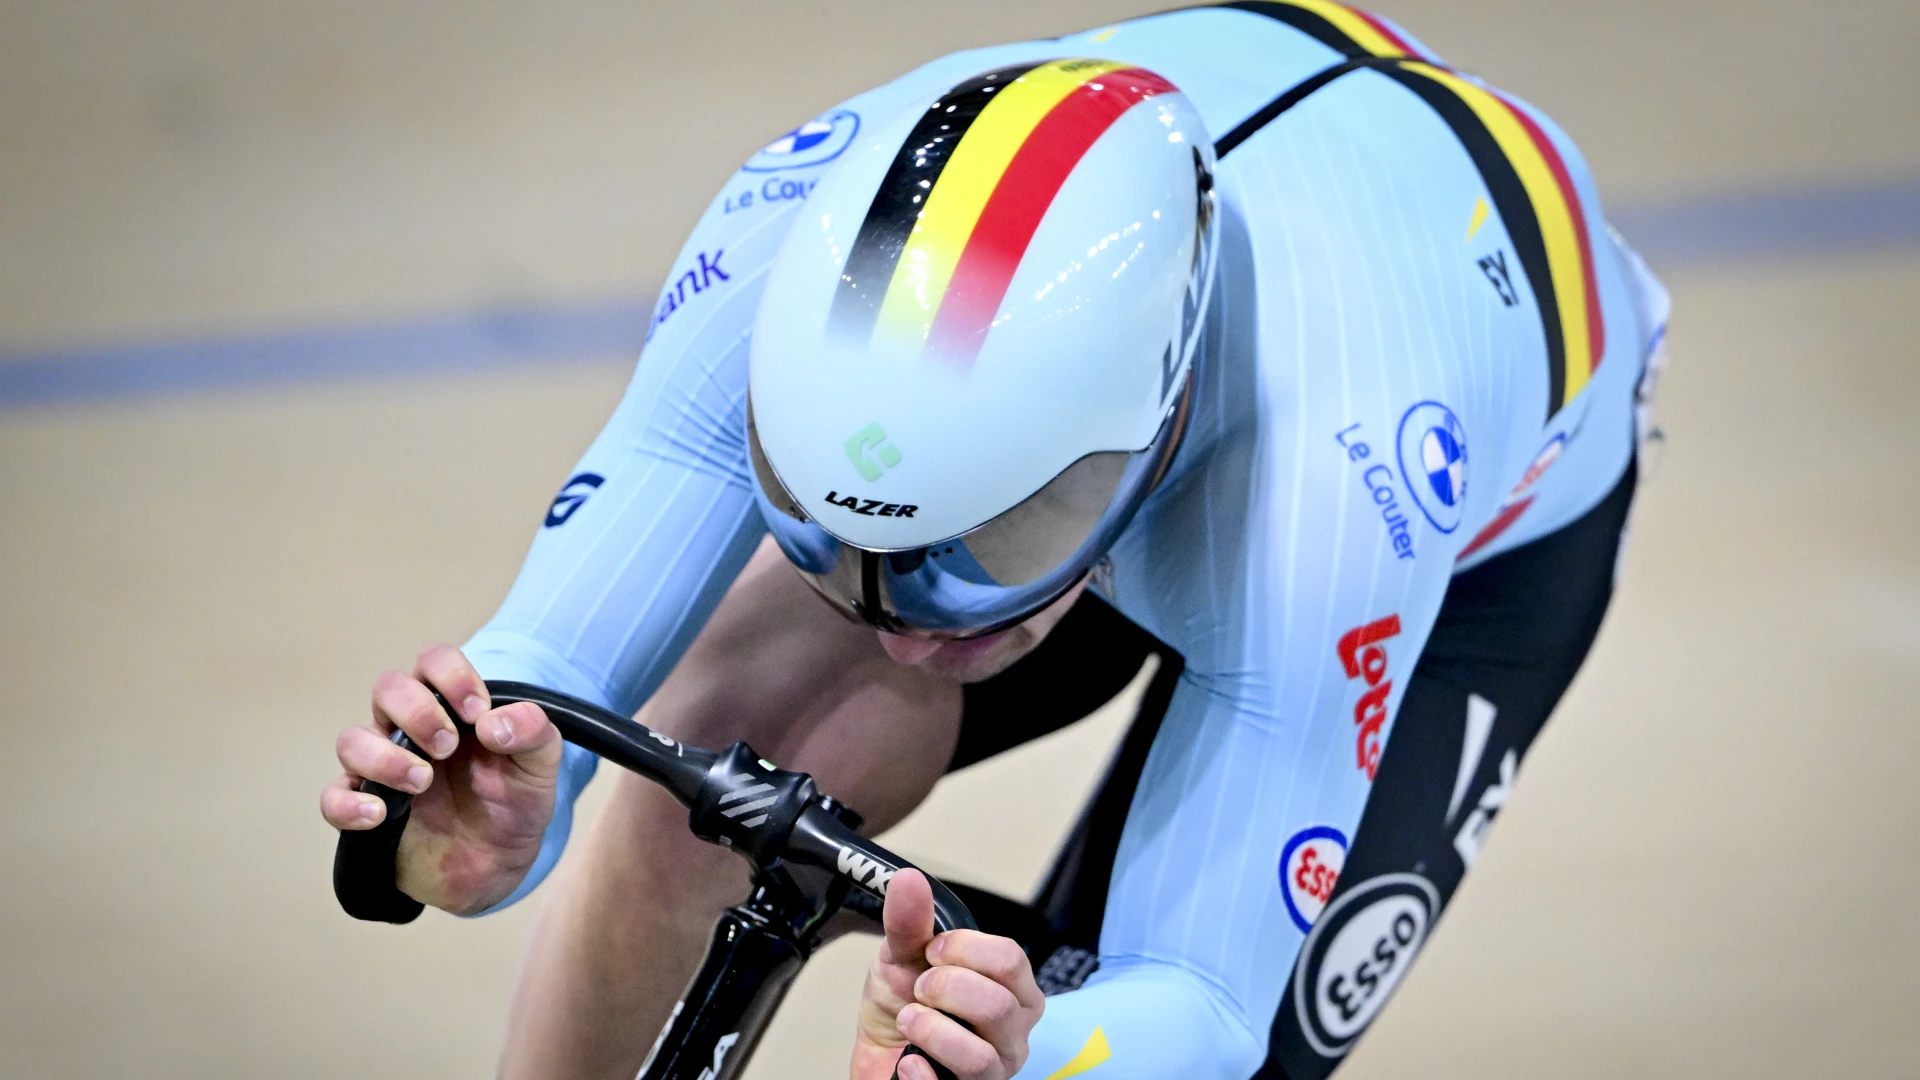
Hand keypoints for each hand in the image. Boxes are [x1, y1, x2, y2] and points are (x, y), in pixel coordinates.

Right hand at [319, 643, 562, 914]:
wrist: (498, 864)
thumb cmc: (513, 802)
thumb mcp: (540, 767)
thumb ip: (533, 733)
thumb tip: (492, 723)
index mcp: (452, 706)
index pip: (434, 660)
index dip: (451, 675)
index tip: (476, 712)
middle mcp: (410, 728)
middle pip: (387, 688)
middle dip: (417, 712)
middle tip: (447, 747)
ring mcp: (383, 768)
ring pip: (352, 740)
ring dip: (383, 757)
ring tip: (422, 782)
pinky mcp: (366, 809)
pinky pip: (332, 798)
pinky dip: (347, 803)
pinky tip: (378, 814)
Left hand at [851, 870, 1043, 1079]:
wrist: (878, 1058)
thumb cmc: (904, 1006)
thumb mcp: (901, 956)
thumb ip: (910, 922)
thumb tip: (909, 879)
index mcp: (1012, 989)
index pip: (1010, 959)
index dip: (963, 949)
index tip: (933, 951)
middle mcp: (1014, 1033)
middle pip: (998, 1005)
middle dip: (945, 988)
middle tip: (920, 988)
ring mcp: (995, 1071)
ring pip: (980, 1056)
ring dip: (931, 1030)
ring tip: (909, 1021)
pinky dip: (920, 1072)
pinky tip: (908, 1061)